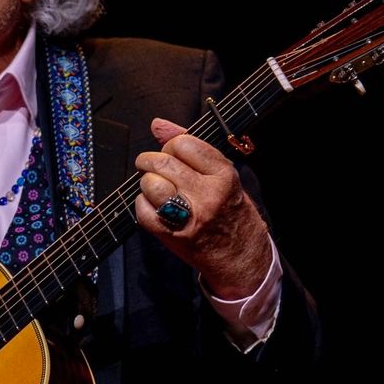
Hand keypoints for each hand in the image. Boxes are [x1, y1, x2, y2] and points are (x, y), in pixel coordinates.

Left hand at [134, 118, 270, 298]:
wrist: (241, 258)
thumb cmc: (231, 212)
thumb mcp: (222, 176)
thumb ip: (190, 147)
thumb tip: (158, 124)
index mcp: (223, 175)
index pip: (184, 143)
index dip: (171, 146)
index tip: (171, 154)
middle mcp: (207, 194)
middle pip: (163, 163)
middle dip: (150, 161)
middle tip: (151, 166)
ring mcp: (189, 216)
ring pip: (151, 184)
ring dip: (147, 183)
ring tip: (156, 188)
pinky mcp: (172, 234)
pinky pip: (142, 209)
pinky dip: (142, 205)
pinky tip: (155, 207)